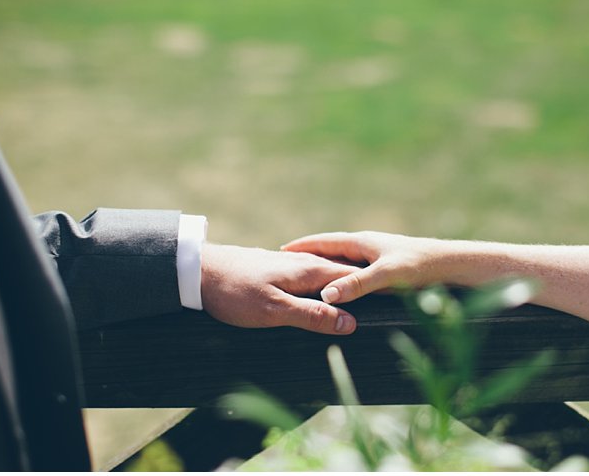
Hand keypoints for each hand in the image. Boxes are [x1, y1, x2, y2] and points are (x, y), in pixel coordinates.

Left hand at [200, 243, 363, 334]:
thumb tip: (349, 323)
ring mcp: (290, 267)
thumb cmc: (235, 291)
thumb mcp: (274, 310)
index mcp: (309, 272)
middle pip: (341, 278)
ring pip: (325, 280)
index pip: (352, 279)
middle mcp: (304, 265)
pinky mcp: (276, 272)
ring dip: (339, 294)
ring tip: (353, 312)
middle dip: (358, 294)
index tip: (391, 305)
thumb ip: (312, 315)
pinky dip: (319, 294)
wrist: (198, 271)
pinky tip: (316, 305)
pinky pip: (308, 283)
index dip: (370, 293)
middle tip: (379, 311)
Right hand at [281, 231, 438, 303]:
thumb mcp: (386, 276)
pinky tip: (341, 290)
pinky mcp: (386, 270)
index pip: (324, 242)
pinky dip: (342, 279)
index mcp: (362, 242)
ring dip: (325, 269)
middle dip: (309, 257)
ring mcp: (377, 257)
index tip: (280, 250)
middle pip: (330, 252)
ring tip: (306, 278)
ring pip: (343, 263)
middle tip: (285, 265)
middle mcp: (367, 247)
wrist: (451, 266)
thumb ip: (357, 285)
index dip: (302, 247)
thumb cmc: (420, 266)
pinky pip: (356, 273)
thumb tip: (326, 295)